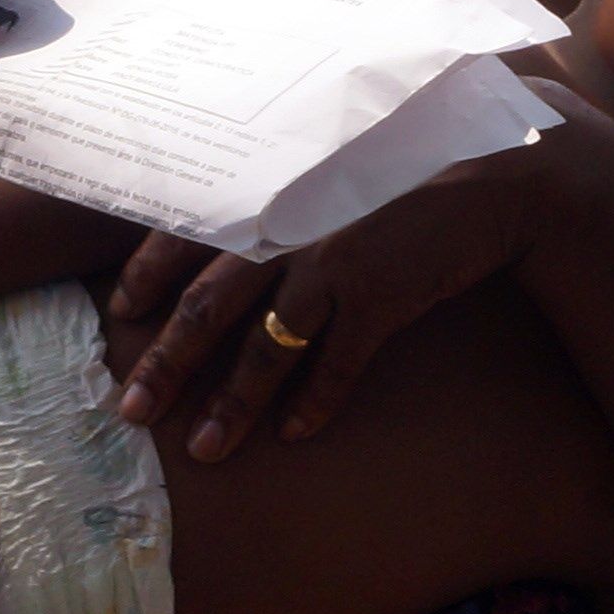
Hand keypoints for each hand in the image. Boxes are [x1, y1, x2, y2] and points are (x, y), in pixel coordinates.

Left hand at [104, 121, 551, 459]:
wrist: (492, 168)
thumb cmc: (405, 163)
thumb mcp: (327, 163)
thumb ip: (278, 190)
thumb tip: (229, 224)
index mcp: (267, 190)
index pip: (183, 234)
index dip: (146, 278)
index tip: (121, 315)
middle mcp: (287, 228)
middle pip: (207, 307)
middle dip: (165, 365)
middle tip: (131, 412)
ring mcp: (332, 264)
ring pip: (265, 348)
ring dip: (231, 405)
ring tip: (206, 450)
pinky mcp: (380, 296)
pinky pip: (336, 364)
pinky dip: (314, 402)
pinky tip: (294, 435)